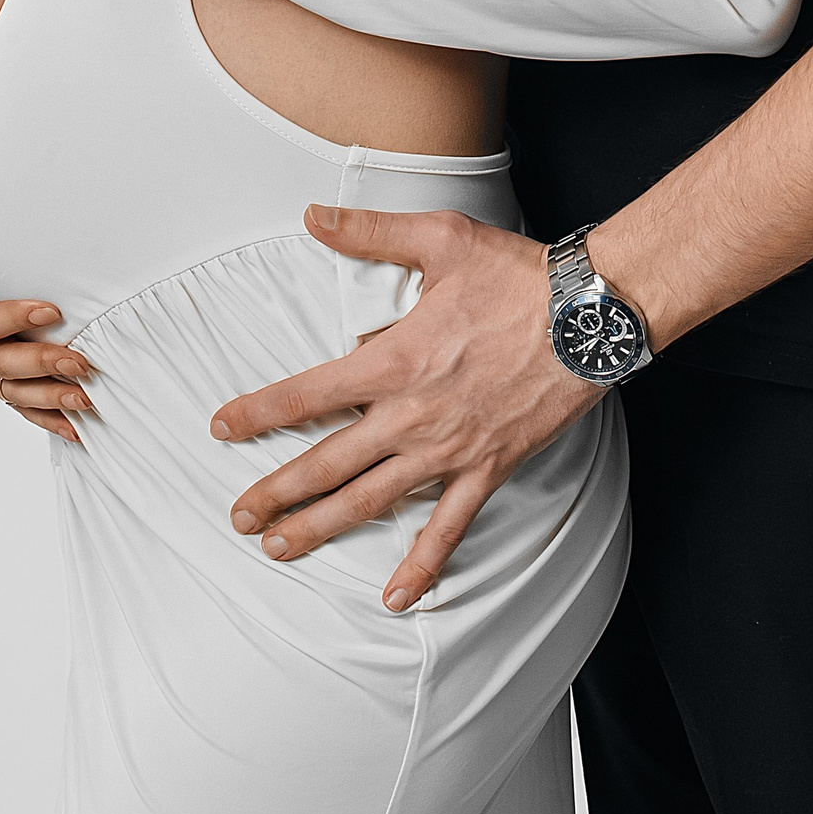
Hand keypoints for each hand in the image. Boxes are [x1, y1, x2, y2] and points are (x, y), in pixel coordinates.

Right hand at [0, 223, 96, 443]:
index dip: (10, 319)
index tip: (51, 311)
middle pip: (0, 364)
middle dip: (40, 365)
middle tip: (79, 362)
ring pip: (15, 392)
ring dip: (50, 398)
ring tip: (86, 398)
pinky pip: (24, 406)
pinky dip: (50, 419)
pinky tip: (78, 428)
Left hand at [210, 208, 595, 612]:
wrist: (590, 315)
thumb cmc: (518, 275)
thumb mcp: (441, 238)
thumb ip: (370, 231)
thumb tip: (312, 216)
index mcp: (395, 359)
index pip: (308, 394)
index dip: (259, 412)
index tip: (222, 427)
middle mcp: (413, 414)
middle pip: (327, 462)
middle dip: (276, 491)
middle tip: (237, 515)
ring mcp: (449, 449)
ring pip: (371, 500)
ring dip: (320, 526)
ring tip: (279, 547)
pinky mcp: (487, 468)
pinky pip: (449, 528)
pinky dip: (421, 565)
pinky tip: (395, 597)